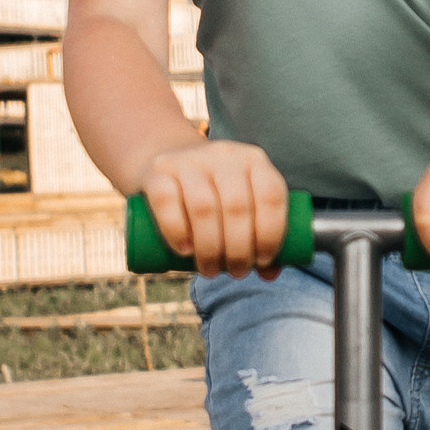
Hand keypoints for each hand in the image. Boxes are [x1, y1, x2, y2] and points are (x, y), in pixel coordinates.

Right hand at [138, 138, 288, 277]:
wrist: (168, 167)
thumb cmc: (214, 196)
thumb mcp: (242, 206)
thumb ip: (258, 236)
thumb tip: (270, 275)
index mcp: (254, 160)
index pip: (270, 196)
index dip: (270, 234)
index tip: (262, 262)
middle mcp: (224, 155)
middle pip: (237, 207)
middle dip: (239, 250)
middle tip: (235, 272)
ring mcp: (189, 160)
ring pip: (204, 208)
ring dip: (210, 249)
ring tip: (210, 271)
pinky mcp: (158, 170)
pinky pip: (167, 201)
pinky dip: (177, 231)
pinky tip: (184, 252)